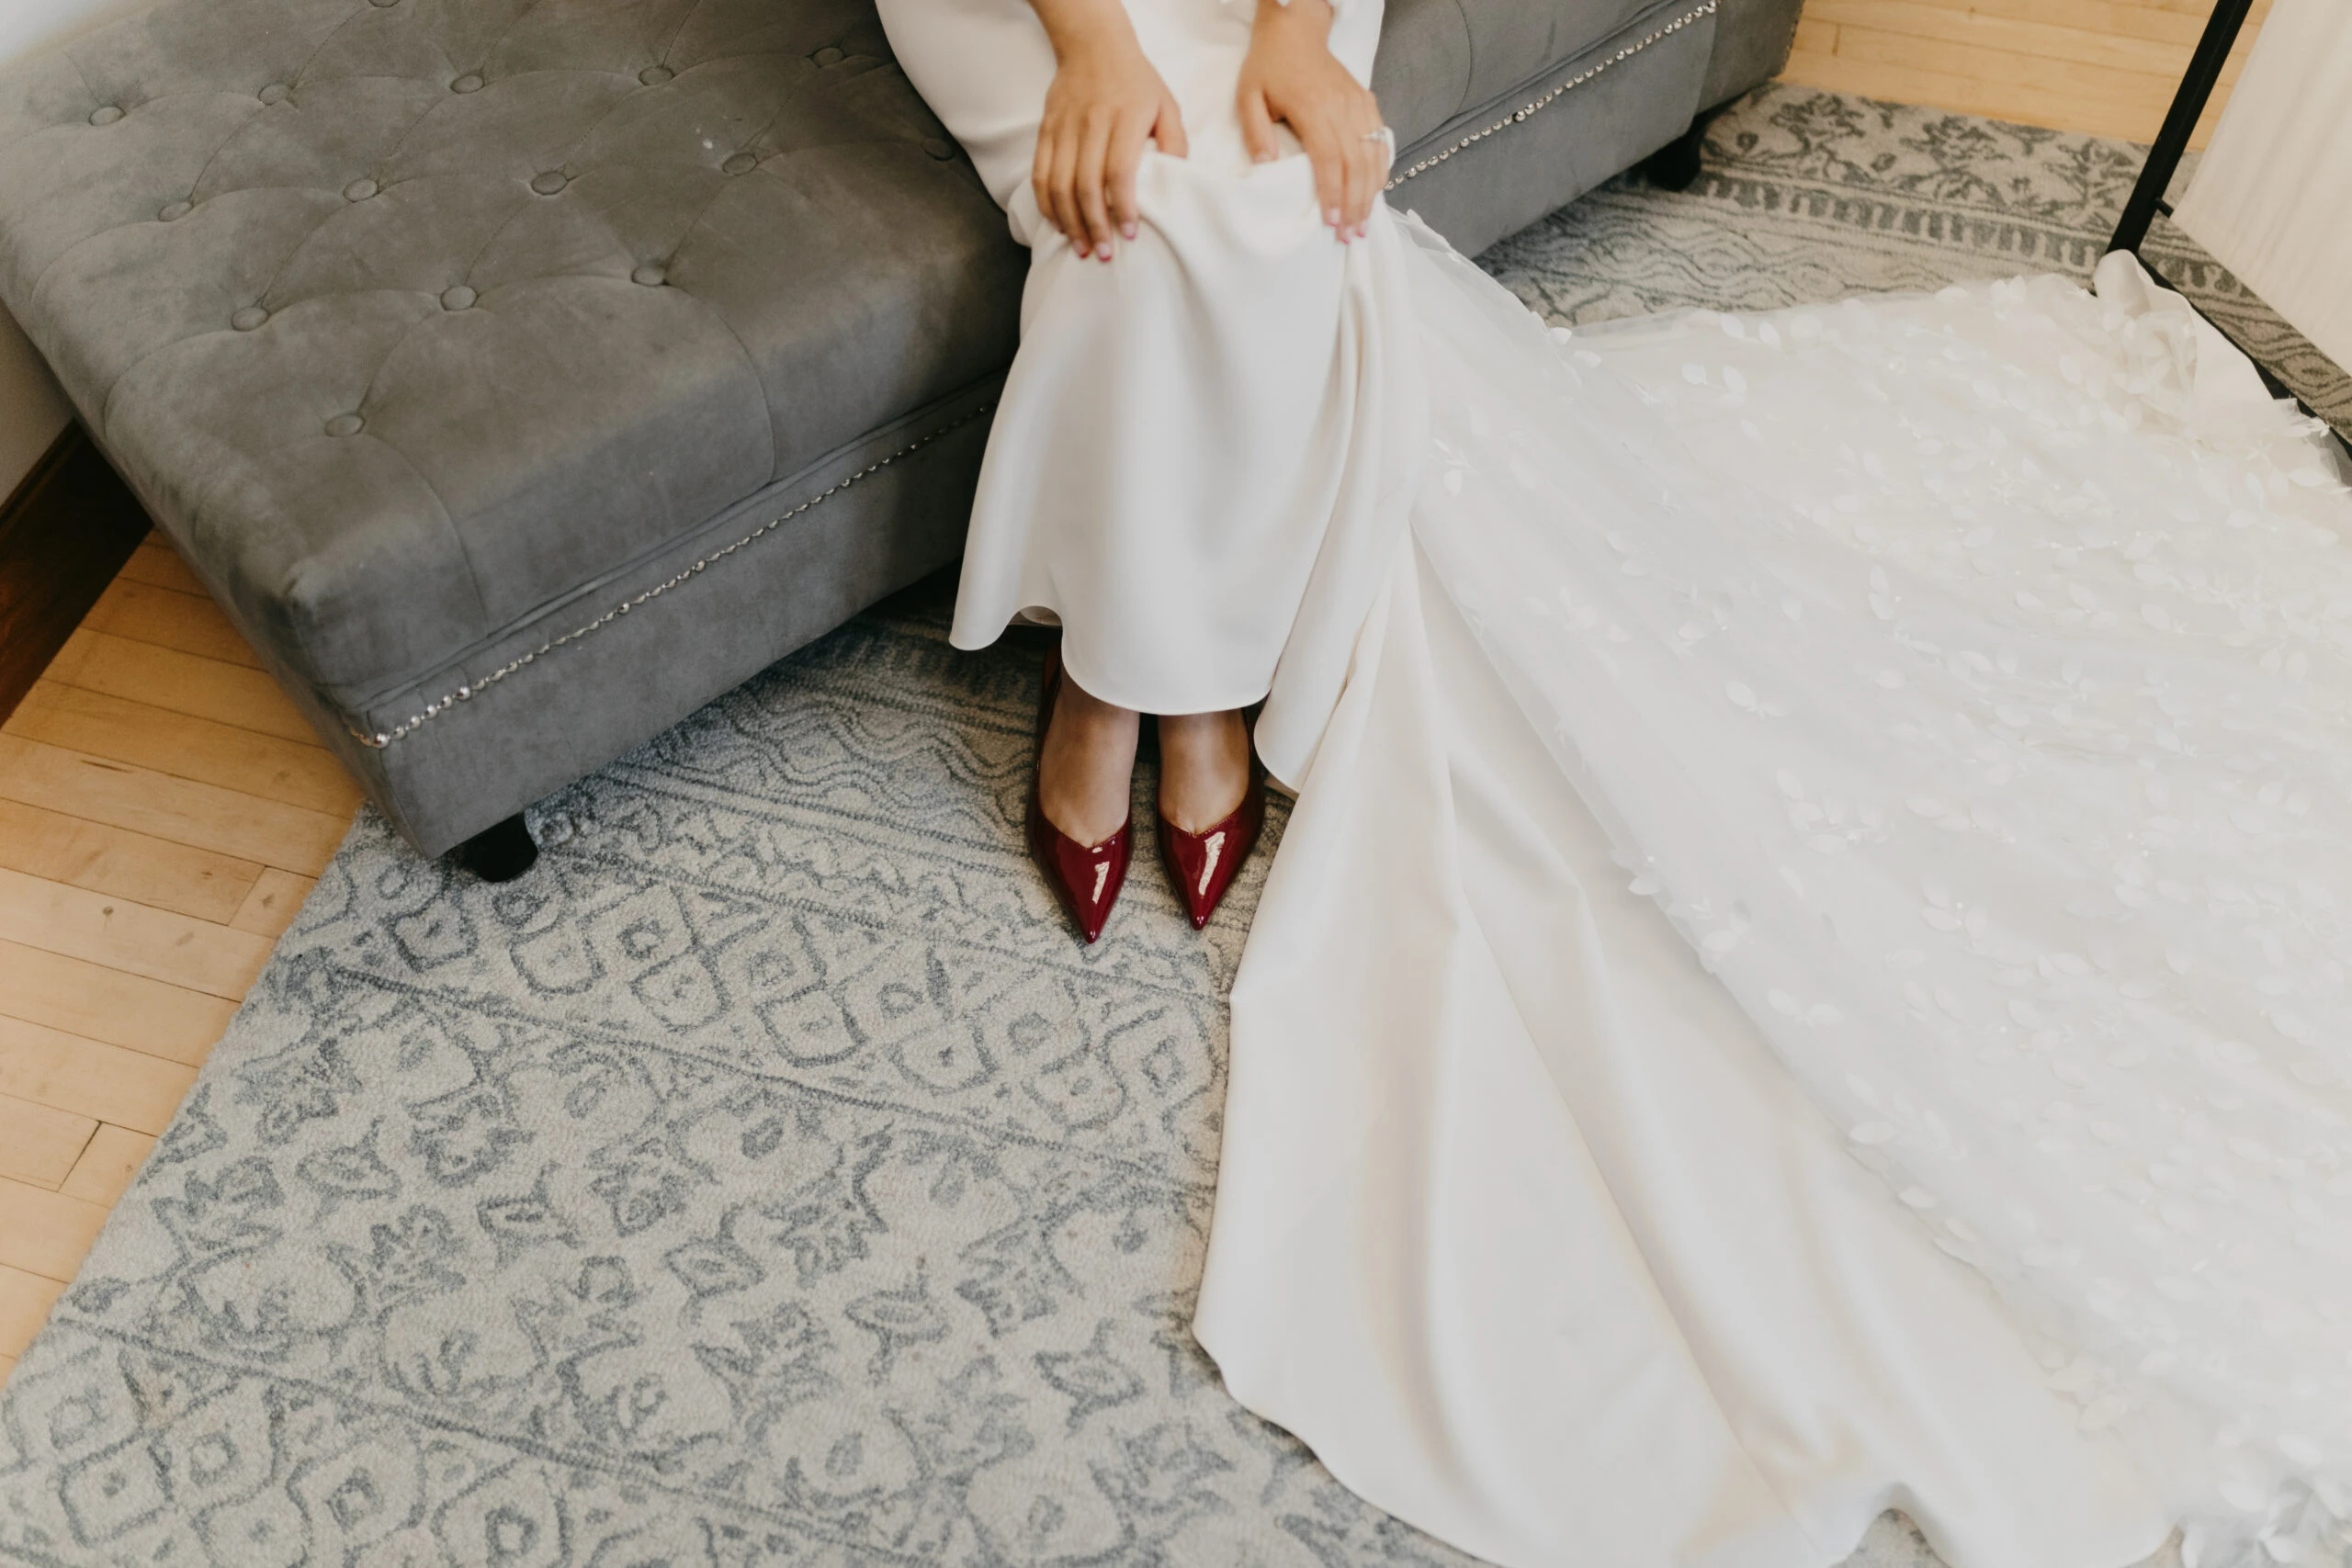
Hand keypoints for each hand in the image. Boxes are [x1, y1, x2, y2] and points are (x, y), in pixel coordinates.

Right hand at [1031, 1, 1189, 258]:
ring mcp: (1064, 128)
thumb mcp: (1167, 105)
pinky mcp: (1046, 130)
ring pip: (1058, 184)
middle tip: (1102, 254)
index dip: (1122, 207)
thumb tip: (1177, 180)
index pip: (1118, 171)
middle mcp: (1091, 124)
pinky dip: (1046, 203)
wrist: (1093, 44)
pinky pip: (1040, 173)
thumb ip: (1176, 142)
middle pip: (1085, 185)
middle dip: (1093, 226)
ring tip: (1080, 247)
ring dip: (1068, 222)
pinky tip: (1059, 223)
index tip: (1129, 234)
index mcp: (1124, 119)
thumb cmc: (1136, 80)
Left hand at [1237, 0, 1385, 239]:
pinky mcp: (1367, 102)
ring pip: (1373, 156)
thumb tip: (1265, 166)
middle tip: (1350, 235)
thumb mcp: (1248, 95)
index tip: (1331, 223)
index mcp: (1313, 107)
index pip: (1329, 159)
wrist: (1295, 30)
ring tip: (1363, 223)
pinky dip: (1381, 169)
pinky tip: (1375, 192)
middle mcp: (1341, 107)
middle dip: (1355, 204)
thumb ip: (1256, 131)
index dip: (1332, 194)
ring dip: (1371, 193)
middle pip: (1356, 164)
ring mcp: (1358, 104)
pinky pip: (1381, 140)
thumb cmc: (1269, 65)